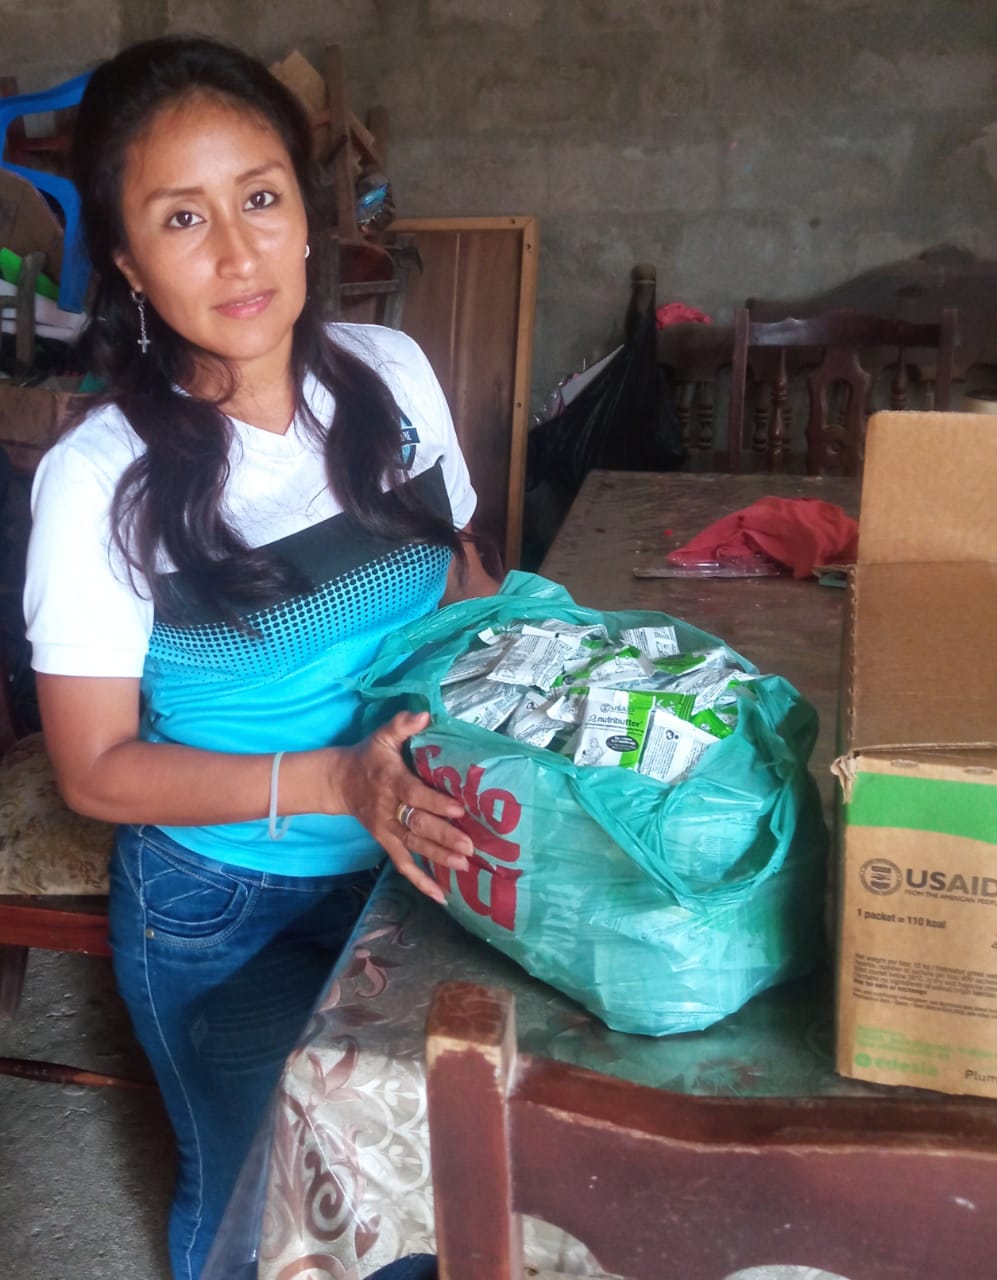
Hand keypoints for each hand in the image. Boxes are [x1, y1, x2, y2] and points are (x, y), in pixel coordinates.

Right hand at [333, 710, 470, 901]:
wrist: (338, 782)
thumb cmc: (368, 757)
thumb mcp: (382, 736)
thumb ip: (402, 725)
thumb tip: (424, 715)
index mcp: (391, 781)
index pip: (414, 794)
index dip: (435, 803)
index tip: (458, 809)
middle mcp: (389, 809)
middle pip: (417, 825)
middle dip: (444, 836)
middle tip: (469, 846)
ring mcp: (387, 829)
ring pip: (414, 847)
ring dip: (438, 857)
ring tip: (463, 865)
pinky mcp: (386, 842)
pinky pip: (402, 865)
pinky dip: (420, 881)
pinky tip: (440, 895)